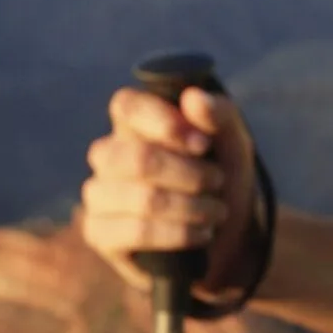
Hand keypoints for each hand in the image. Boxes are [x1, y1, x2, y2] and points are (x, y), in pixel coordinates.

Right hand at [79, 83, 258, 295]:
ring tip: (217, 211)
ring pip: (144, 198)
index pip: (126, 106)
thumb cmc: (222, 178)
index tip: (203, 144)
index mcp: (134, 124)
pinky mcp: (99, 233)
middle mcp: (108, 155)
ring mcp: (98, 194)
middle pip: (138, 158)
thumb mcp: (233, 144)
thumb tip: (193, 97)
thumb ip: (220, 116)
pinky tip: (201, 233)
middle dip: (190, 175)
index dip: (164, 122)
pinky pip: (137, 232)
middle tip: (218, 181)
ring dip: (193, 207)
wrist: (228, 235)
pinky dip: (181, 233)